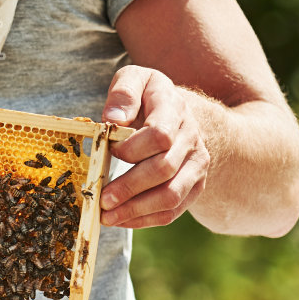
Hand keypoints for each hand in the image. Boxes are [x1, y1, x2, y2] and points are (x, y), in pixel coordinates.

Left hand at [97, 65, 210, 228]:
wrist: (181, 112)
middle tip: (101, 198)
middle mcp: (191, 138)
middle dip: (129, 187)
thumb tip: (112, 120)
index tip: (110, 151)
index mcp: (174, 109)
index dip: (132, 148)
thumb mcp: (135, 79)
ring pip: (171, 195)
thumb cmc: (148, 97)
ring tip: (108, 217)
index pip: (160, 135)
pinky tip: (123, 220)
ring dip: (137, 210)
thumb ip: (123, 93)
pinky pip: (173, 210)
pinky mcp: (195, 185)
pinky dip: (146, 220)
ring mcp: (196, 164)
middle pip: (164, 170)